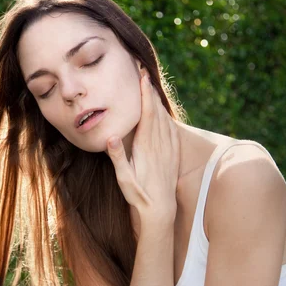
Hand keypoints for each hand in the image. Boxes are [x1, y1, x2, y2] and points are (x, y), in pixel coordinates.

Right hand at [106, 73, 179, 226]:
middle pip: (157, 112)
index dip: (145, 95)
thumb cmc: (138, 196)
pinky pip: (173, 131)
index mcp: (146, 148)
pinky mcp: (174, 156)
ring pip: (166, 120)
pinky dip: (168, 118)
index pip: (147, 114)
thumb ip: (118, 157)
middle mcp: (160, 146)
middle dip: (151, 92)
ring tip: (152, 89)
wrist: (160, 211)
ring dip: (159, 103)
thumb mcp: (124, 179)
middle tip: (145, 74)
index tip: (142, 78)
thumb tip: (111, 137)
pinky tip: (164, 114)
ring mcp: (169, 150)